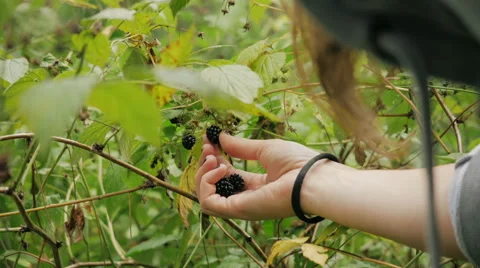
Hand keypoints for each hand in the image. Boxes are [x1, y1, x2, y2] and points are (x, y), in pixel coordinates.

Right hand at [195, 133, 318, 219]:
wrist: (311, 178)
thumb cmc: (296, 162)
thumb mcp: (264, 149)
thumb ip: (240, 147)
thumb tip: (220, 137)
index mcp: (256, 185)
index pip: (226, 174)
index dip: (215, 157)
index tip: (209, 140)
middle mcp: (247, 198)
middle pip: (214, 185)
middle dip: (206, 164)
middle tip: (209, 148)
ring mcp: (241, 206)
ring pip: (206, 196)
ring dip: (202, 175)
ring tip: (213, 159)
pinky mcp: (238, 210)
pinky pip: (209, 203)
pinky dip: (206, 184)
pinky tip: (218, 168)